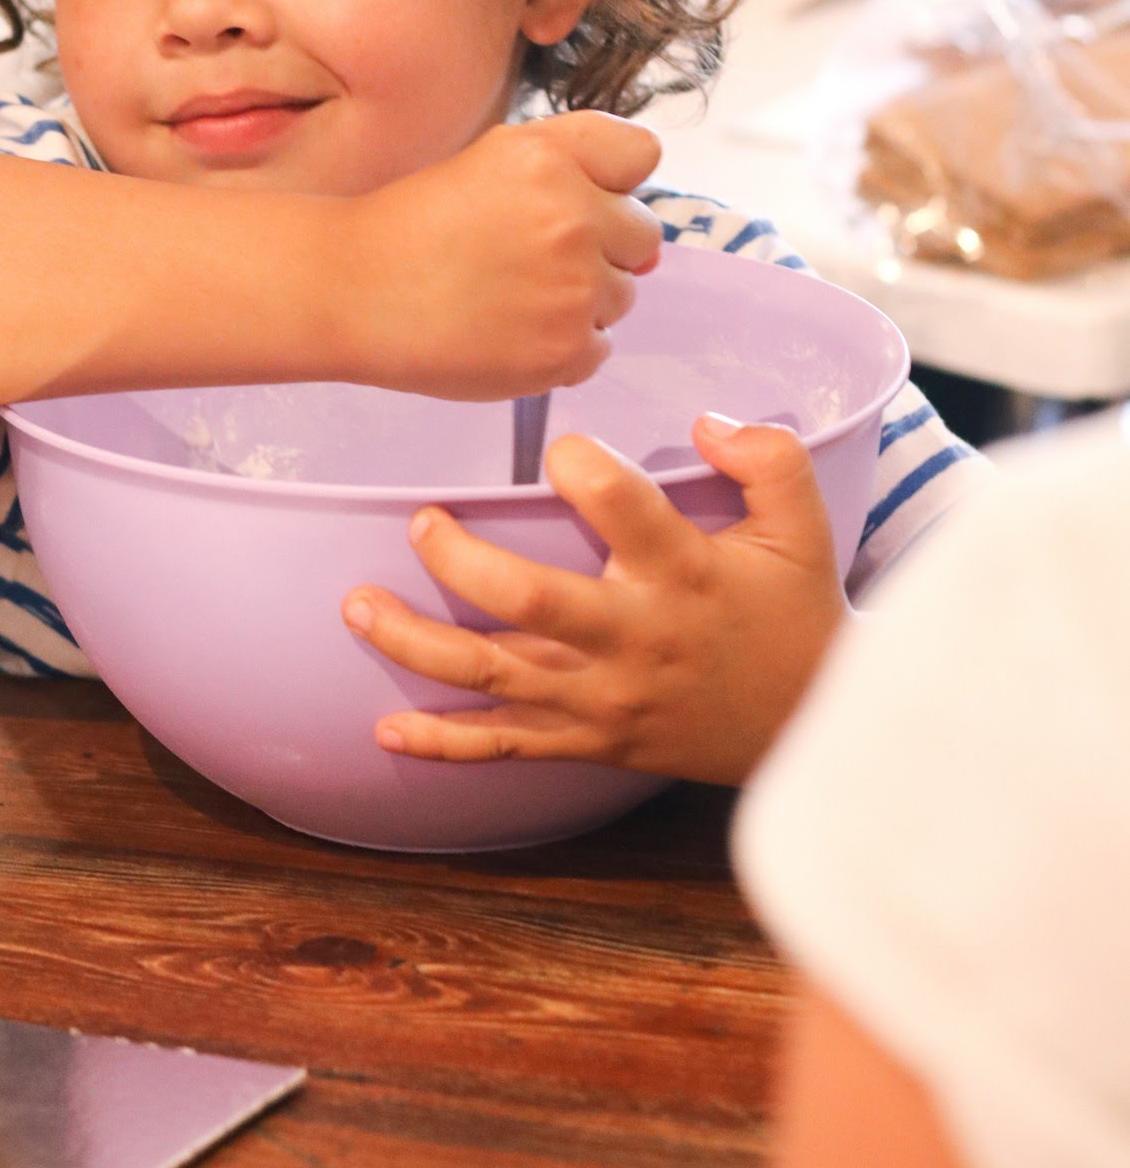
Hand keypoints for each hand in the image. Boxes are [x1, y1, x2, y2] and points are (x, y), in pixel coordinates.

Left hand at [344, 415, 847, 784]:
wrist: (810, 730)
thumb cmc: (796, 613)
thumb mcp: (804, 526)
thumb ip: (768, 457)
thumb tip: (704, 421)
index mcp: (682, 572)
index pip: (618, 507)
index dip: (580, 465)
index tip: (558, 448)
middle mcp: (632, 638)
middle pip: (529, 601)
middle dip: (459, 562)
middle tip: (421, 524)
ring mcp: (603, 698)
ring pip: (494, 674)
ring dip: (415, 643)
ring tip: (356, 607)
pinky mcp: (589, 741)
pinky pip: (505, 746)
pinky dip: (442, 744)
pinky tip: (386, 728)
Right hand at [346, 112, 662, 401]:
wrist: (351, 290)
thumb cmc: (415, 224)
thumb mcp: (492, 159)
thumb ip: (576, 172)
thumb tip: (653, 250)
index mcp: (552, 157)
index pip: (641, 156)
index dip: (608, 179)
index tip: (565, 198)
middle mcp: (572, 217)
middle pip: (643, 234)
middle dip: (601, 245)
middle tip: (529, 259)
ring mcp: (573, 288)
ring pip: (622, 296)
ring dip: (581, 299)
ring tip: (510, 297)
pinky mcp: (564, 351)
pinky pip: (599, 348)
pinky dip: (562, 347)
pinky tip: (507, 332)